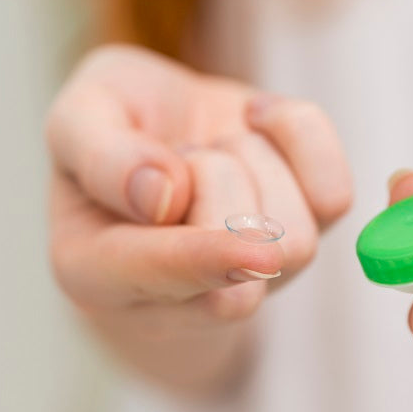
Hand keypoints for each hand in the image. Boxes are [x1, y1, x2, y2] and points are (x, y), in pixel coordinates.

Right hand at [46, 45, 351, 389]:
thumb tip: (159, 197)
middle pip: (245, 255)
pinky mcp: (304, 239)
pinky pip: (334, 196)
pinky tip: (257, 126)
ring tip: (212, 151)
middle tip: (181, 153)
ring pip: (296, 237)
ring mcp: (251, 280)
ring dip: (254, 159)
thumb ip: (99, 152)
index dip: (199, 256)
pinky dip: (300, 136)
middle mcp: (179, 297)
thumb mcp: (77, 114)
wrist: (164, 130)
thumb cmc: (112, 127)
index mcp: (94, 271)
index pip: (159, 278)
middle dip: (218, 171)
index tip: (242, 246)